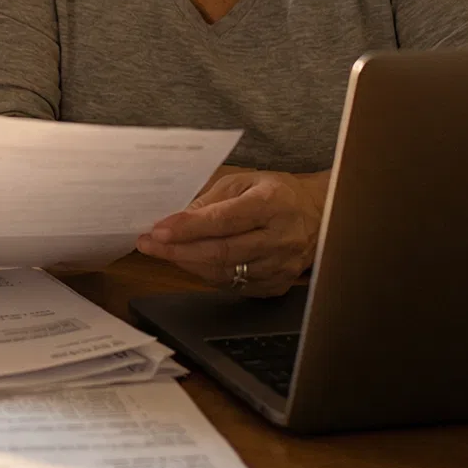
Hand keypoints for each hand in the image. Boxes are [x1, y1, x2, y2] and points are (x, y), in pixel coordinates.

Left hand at [135, 169, 328, 296]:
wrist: (317, 215)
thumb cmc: (275, 193)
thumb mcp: (243, 182)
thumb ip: (210, 200)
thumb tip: (176, 219)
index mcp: (273, 203)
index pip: (224, 220)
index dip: (188, 228)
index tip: (157, 230)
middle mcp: (281, 237)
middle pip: (222, 252)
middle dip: (179, 250)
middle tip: (150, 245)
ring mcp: (282, 265)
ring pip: (225, 272)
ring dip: (188, 264)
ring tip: (164, 252)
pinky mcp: (278, 284)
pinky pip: (234, 285)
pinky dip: (207, 275)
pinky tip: (191, 262)